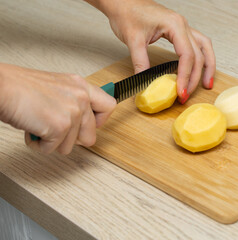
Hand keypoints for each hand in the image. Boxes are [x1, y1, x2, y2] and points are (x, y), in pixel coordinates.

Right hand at [0, 63, 115, 153]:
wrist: (1, 87)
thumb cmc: (21, 87)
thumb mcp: (57, 87)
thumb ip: (74, 101)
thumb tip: (83, 123)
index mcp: (81, 86)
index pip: (109, 106)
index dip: (100, 121)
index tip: (89, 124)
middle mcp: (81, 97)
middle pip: (91, 135)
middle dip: (72, 139)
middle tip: (55, 129)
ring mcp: (73, 113)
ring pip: (70, 146)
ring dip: (52, 141)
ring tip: (39, 124)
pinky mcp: (60, 127)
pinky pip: (52, 149)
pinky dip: (39, 145)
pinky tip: (32, 129)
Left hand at [86, 0, 215, 102]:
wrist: (122, 0)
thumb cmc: (127, 12)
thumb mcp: (133, 40)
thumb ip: (140, 63)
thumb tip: (145, 84)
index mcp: (174, 24)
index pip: (187, 55)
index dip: (185, 76)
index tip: (180, 92)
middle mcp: (183, 25)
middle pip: (198, 55)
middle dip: (194, 77)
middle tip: (186, 95)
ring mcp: (183, 27)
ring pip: (204, 48)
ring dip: (208, 66)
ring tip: (207, 84)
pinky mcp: (179, 30)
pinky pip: (197, 44)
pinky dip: (201, 58)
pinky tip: (200, 69)